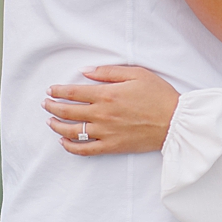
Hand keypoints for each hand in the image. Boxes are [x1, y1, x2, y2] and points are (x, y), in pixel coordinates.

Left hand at [42, 65, 180, 155]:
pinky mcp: (113, 147)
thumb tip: (85, 71)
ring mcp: (106, 132)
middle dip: (52, 107)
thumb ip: (107, 72)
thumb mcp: (135, 73)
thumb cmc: (158, 94)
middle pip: (68, 111)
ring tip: (50, 121)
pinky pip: (86, 149)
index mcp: (107, 94)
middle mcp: (102, 114)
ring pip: (72, 131)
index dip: (58, 91)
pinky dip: (71, 147)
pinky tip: (64, 142)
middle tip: (45, 104)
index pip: (73, 92)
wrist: (176, 122)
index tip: (50, 90)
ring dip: (57, 126)